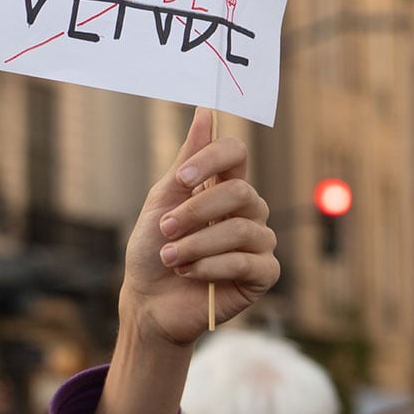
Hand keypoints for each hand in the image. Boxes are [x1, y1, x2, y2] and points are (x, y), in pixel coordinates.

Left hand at [121, 109, 277, 346]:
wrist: (149, 302)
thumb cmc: (153, 250)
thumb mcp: (162, 201)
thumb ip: (186, 161)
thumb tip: (204, 111)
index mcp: (223, 187)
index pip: (235, 153)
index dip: (212, 158)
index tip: (181, 177)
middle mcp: (248, 211)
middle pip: (239, 191)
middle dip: (195, 211)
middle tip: (166, 229)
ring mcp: (259, 242)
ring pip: (241, 229)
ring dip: (196, 244)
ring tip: (170, 257)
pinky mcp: (264, 274)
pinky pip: (247, 261)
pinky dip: (211, 267)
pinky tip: (189, 273)